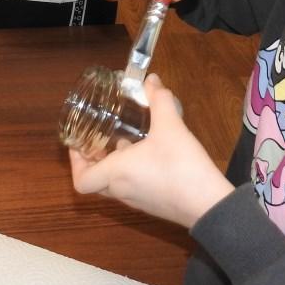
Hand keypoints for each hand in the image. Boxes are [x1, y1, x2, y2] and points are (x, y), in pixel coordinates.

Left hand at [69, 75, 232, 228]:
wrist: (209, 204)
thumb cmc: (181, 165)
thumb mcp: (170, 126)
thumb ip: (160, 100)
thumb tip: (152, 80)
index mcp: (117, 173)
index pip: (81, 181)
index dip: (75, 164)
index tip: (79, 144)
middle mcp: (123, 191)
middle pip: (96, 183)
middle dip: (94, 162)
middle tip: (100, 139)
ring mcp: (139, 201)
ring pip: (116, 186)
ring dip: (115, 166)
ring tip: (125, 140)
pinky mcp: (155, 204)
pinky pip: (134, 188)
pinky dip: (133, 172)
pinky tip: (150, 153)